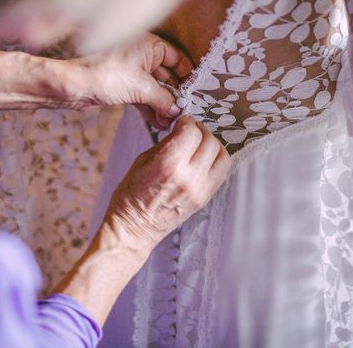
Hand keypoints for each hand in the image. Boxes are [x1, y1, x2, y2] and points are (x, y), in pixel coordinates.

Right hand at [54, 115, 228, 324]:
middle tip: (189, 130)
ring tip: (198, 143)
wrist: (133, 229)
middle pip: (209, 141)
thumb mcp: (142, 161)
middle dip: (199, 130)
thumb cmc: (130, 197)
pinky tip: (203, 158)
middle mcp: (189, 178)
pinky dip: (216, 160)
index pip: (192, 131)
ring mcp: (200, 190)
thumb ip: (166, 143)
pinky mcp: (205, 199)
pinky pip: (222, 172)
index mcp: (168, 165)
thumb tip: (181, 130)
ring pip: (221, 155)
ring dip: (211, 144)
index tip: (181, 122)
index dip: (186, 122)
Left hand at [70, 34, 192, 127]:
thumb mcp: (141, 88)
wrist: (72, 86)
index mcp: (150, 45)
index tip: (194, 94)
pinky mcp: (123, 84)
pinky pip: (143, 95)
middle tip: (182, 113)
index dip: (187, 76)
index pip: (177, 59)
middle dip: (174, 96)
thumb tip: (179, 109)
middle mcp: (142, 54)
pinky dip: (150, 107)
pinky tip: (158, 122)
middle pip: (167, 75)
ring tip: (169, 123)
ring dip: (162, 105)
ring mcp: (132, 70)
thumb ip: (164, 99)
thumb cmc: (104, 75)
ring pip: (155, 88)